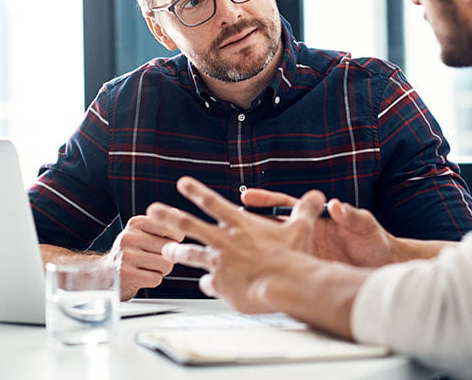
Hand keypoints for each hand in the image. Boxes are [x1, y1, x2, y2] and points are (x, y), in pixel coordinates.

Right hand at [106, 215, 184, 299]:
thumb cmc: (131, 252)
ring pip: (166, 264)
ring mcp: (126, 256)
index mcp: (136, 223)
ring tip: (148, 267)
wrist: (106, 273)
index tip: (166, 242)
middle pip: (169, 248)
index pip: (171, 229)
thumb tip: (176, 213)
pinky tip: (142, 277)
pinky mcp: (126, 276)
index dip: (175, 239)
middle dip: (167, 257)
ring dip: (161, 270)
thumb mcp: (142, 233)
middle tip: (153, 258)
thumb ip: (161, 224)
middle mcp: (129, 237)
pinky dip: (153, 280)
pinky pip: (156, 279)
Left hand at [146, 177, 325, 312]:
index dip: (196, 191)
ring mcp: (219, 263)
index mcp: (239, 224)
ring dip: (176, 253)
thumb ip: (305, 210)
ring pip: (190, 255)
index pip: (212, 202)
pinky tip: (207, 287)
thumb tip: (318, 196)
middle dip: (168, 216)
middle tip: (152, 210)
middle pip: (188, 225)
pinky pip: (208, 284)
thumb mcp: (300, 227)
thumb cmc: (291, 256)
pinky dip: (208, 285)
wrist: (283, 283)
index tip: (183, 183)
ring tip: (166, 252)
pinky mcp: (219, 285)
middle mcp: (224, 241)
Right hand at [242, 188, 398, 266]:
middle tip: (226, 222)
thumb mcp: (364, 225)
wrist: (383, 266)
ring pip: (272, 251)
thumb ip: (351, 215)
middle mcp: (306, 235)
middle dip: (248, 225)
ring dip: (253, 252)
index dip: (266, 200)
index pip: (286, 206)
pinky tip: (250, 280)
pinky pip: (284, 273)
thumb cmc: (375, 241)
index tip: (247, 197)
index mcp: (316, 219)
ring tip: (227, 254)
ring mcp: (305, 254)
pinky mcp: (308, 271)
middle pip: (270, 228)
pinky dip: (268, 276)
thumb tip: (337, 206)